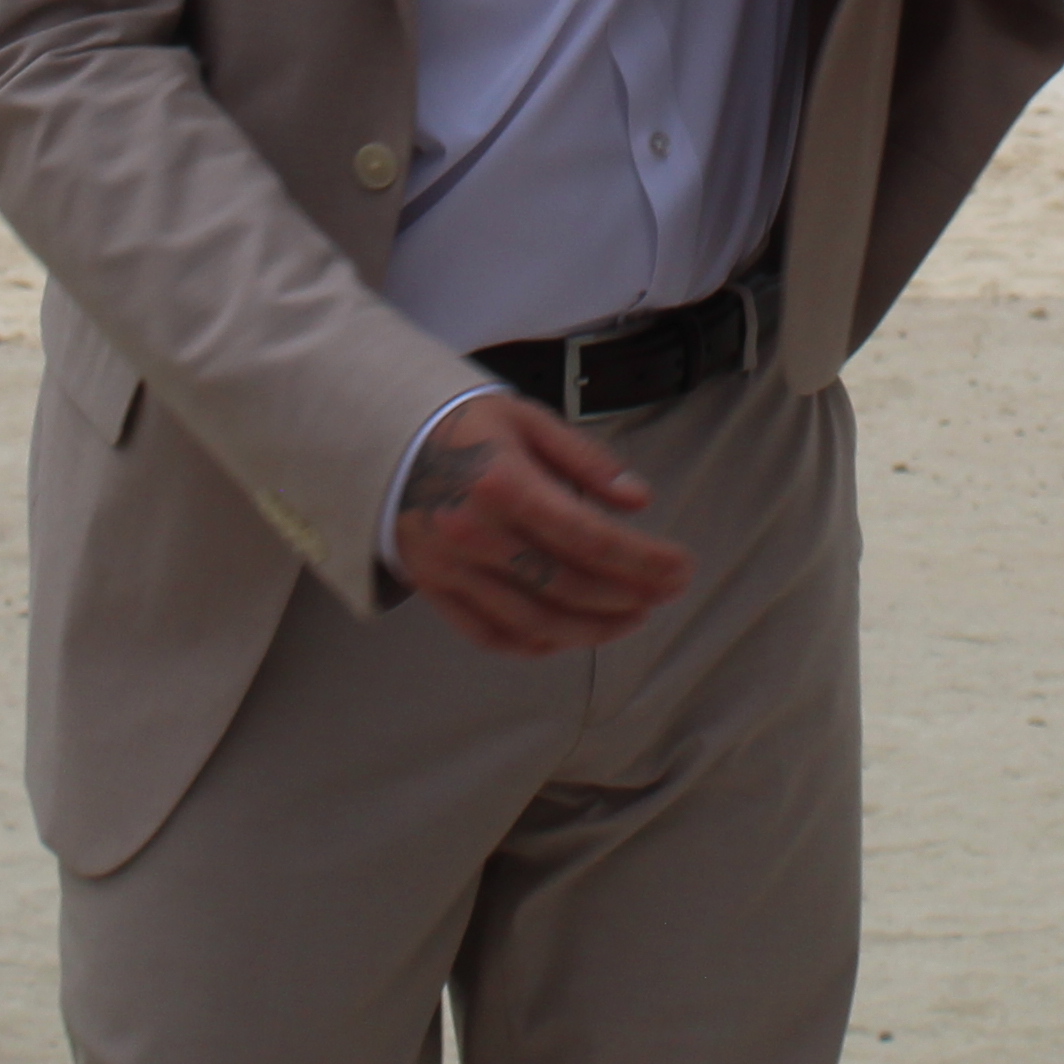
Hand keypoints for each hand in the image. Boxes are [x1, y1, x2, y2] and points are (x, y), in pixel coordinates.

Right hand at [393, 389, 693, 658]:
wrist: (381, 439)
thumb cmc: (464, 425)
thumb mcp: (529, 421)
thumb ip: (587, 461)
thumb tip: (640, 500)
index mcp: (504, 484)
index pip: (590, 539)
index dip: (644, 561)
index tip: (681, 568)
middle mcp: (475, 533)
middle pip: (568, 586)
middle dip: (629, 595)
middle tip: (668, 592)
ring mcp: (451, 568)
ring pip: (535, 621)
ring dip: (592, 628)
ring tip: (633, 617)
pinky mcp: (434, 589)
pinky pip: (492, 634)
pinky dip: (537, 643)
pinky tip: (572, 634)